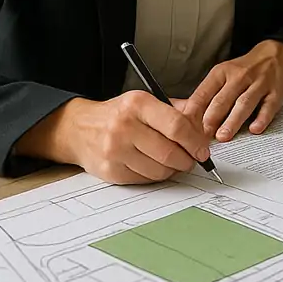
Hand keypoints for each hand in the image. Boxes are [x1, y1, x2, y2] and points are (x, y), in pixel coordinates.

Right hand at [16, 94, 213, 184]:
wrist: (79, 129)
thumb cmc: (119, 115)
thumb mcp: (145, 101)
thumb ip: (177, 111)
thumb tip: (203, 130)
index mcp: (138, 104)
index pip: (176, 126)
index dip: (195, 142)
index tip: (202, 150)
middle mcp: (124, 126)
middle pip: (169, 153)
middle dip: (187, 160)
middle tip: (191, 160)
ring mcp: (115, 150)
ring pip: (159, 171)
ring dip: (172, 170)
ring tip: (172, 162)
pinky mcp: (110, 171)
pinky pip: (144, 180)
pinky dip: (154, 176)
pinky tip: (152, 165)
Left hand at [182, 40, 282, 142]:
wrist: (276, 55)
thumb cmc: (245, 70)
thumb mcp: (223, 74)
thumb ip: (205, 94)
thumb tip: (181, 111)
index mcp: (222, 72)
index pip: (204, 92)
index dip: (194, 111)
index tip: (187, 127)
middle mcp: (240, 76)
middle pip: (223, 99)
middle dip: (212, 118)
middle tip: (204, 136)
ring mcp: (260, 84)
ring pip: (244, 103)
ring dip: (232, 121)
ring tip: (223, 136)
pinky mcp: (276, 92)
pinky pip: (268, 106)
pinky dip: (261, 118)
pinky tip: (254, 129)